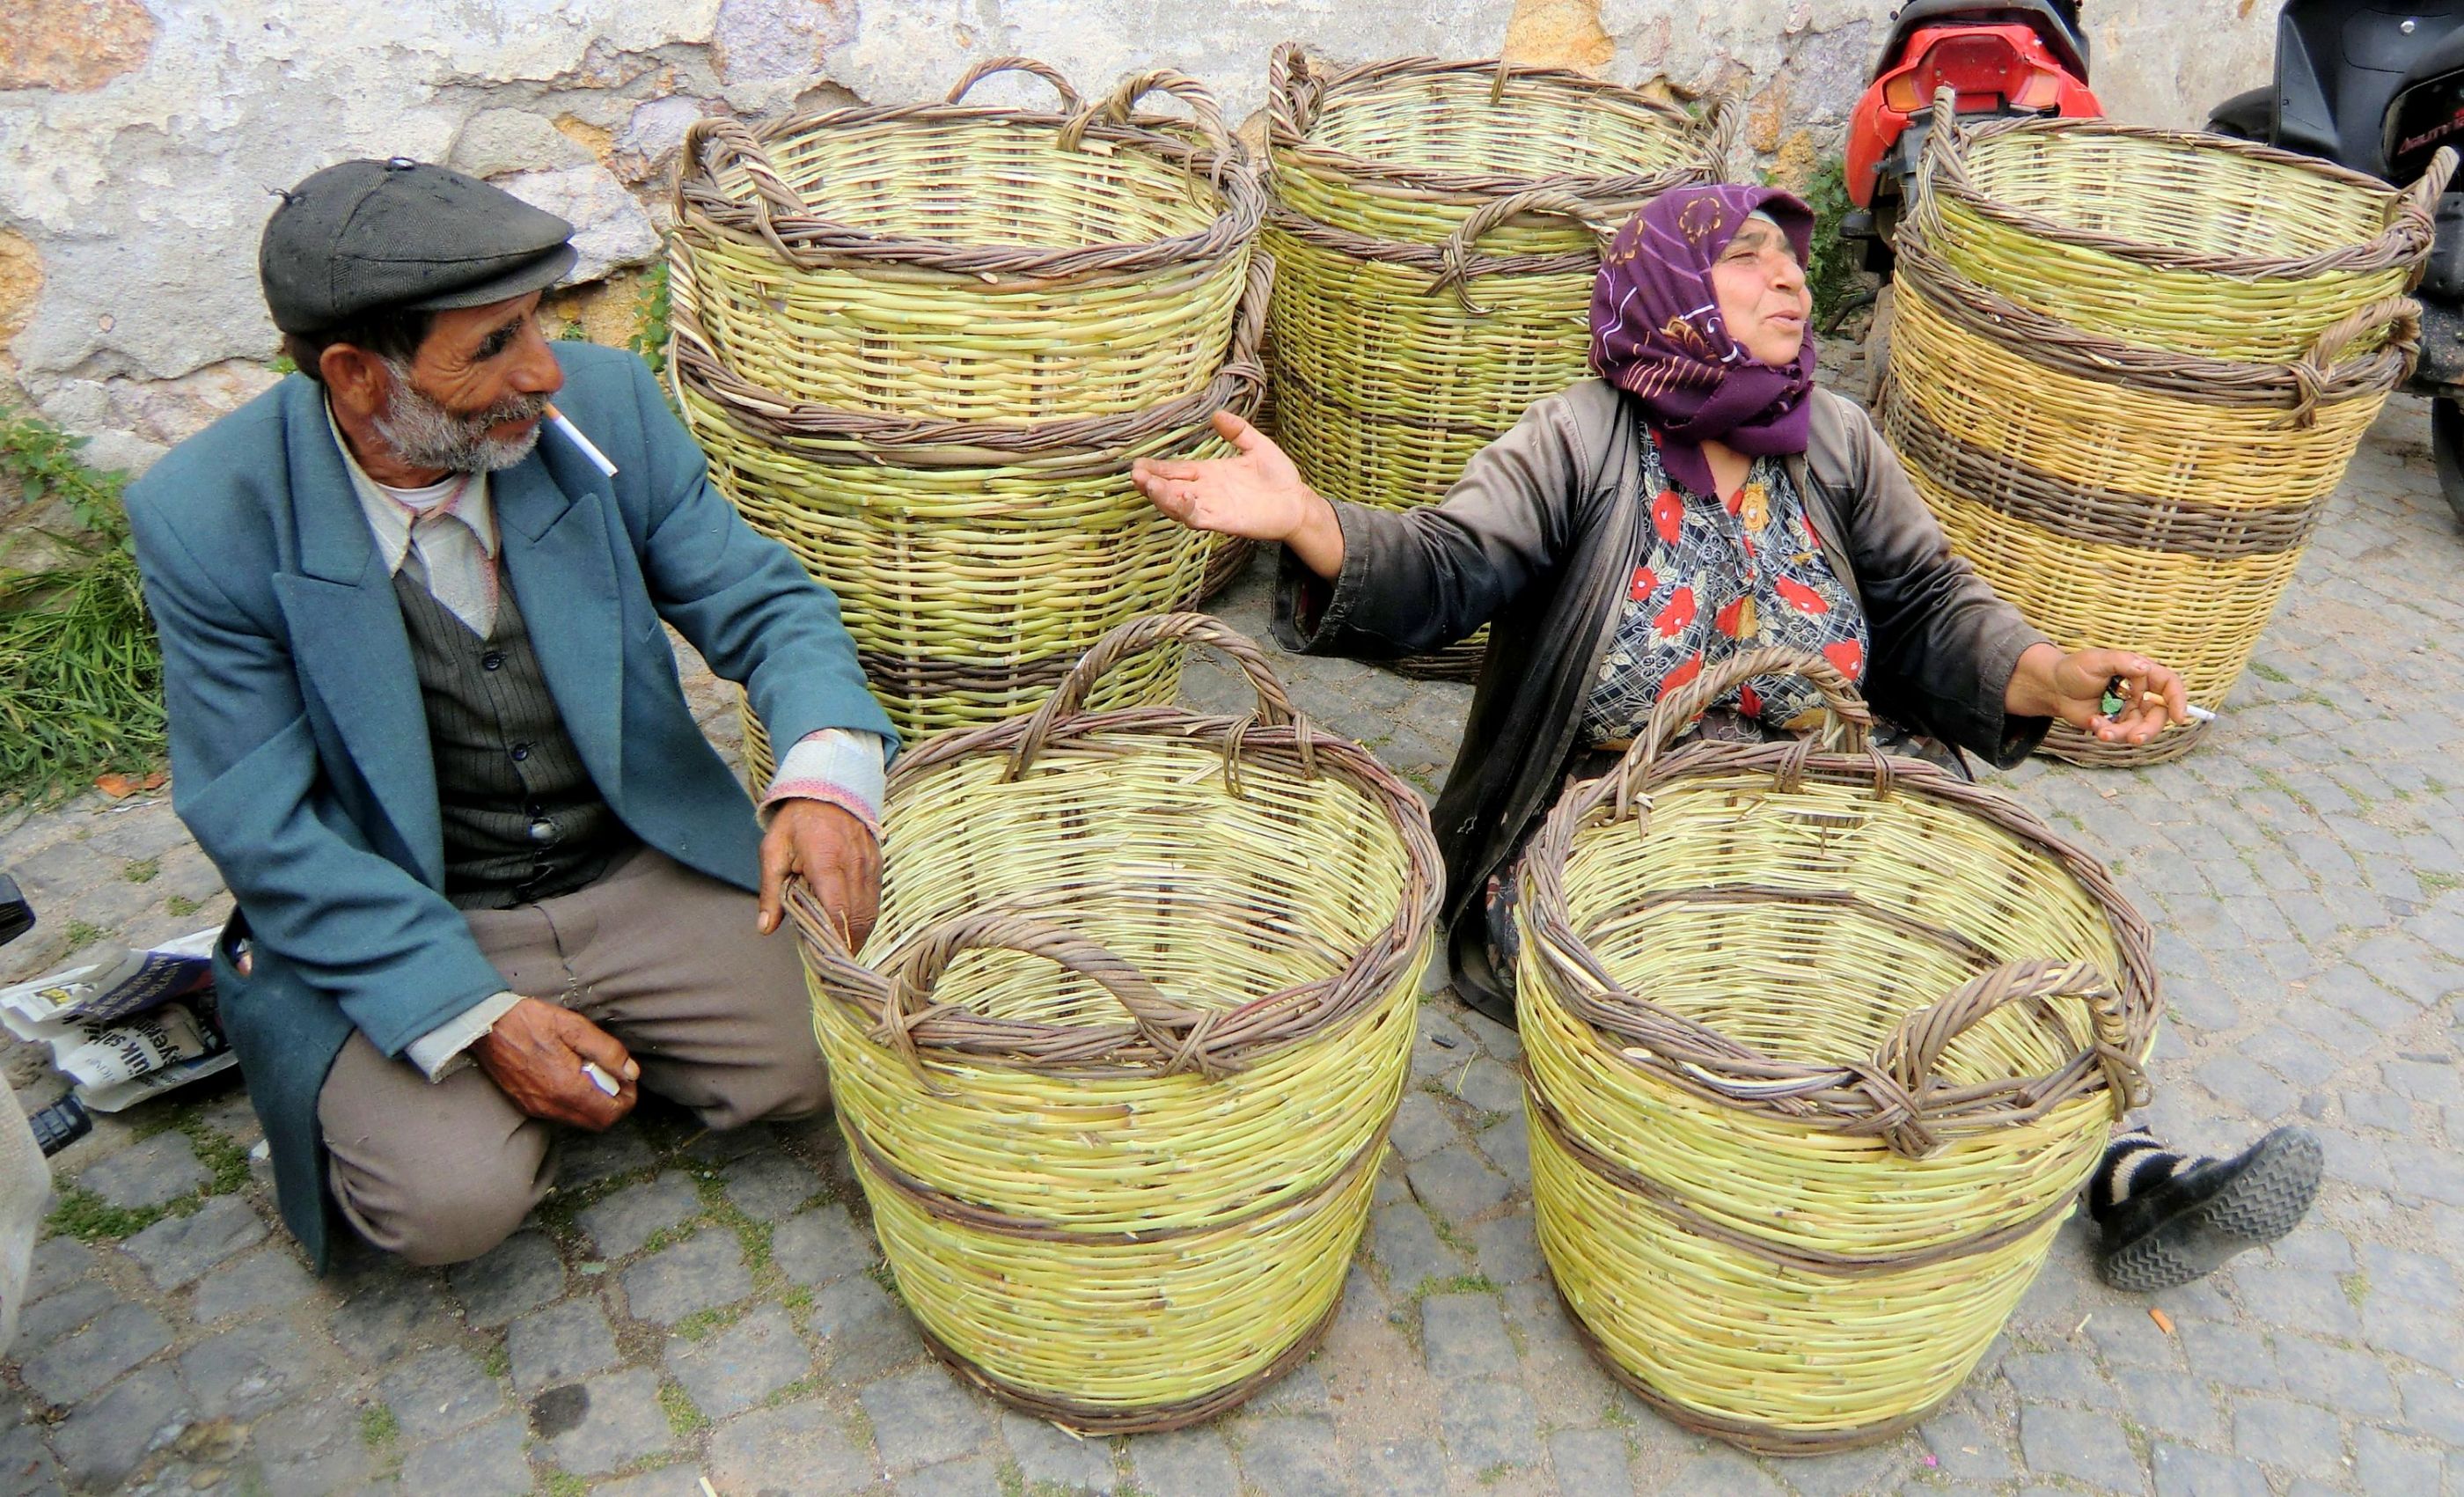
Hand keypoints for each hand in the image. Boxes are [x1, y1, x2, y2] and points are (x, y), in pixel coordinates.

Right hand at [471, 997, 638, 1129]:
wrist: (485, 1026)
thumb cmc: (529, 1021)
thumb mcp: (575, 1027)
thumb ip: (607, 1051)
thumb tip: (631, 1072)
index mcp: (568, 1088)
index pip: (611, 1113)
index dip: (627, 1098)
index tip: (625, 1078)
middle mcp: (552, 1105)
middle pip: (597, 1122)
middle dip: (613, 1103)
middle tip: (611, 1076)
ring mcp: (537, 1108)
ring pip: (578, 1119)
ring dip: (593, 1102)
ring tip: (588, 1071)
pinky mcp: (525, 1105)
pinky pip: (560, 1113)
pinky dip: (573, 1101)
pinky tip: (568, 1075)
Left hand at [757, 798, 878, 948]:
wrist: (830, 788)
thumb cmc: (797, 821)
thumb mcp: (774, 851)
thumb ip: (770, 891)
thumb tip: (765, 928)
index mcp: (826, 862)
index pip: (837, 910)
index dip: (833, 938)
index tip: (823, 958)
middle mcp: (854, 866)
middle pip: (857, 919)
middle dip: (845, 944)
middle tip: (829, 961)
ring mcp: (870, 866)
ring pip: (870, 913)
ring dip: (857, 935)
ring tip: (839, 949)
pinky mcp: (878, 866)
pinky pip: (875, 901)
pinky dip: (864, 919)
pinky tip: (850, 928)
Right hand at [1130, 412, 1346, 577]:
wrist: (1297, 502)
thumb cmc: (1279, 477)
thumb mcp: (1257, 446)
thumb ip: (1238, 431)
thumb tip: (1217, 415)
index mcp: (1209, 474)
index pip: (1176, 471)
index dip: (1157, 469)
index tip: (1138, 464)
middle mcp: (1206, 491)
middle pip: (1171, 489)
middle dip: (1151, 483)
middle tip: (1135, 475)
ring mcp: (1214, 507)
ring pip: (1179, 505)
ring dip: (1162, 497)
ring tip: (1149, 486)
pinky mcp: (1224, 521)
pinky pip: (1199, 518)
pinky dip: (1186, 510)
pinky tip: (1179, 498)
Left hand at [2007, 643, 2190, 744]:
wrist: (2053, 688)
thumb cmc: (2074, 668)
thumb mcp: (2095, 660)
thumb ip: (2120, 662)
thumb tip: (2144, 668)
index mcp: (2141, 672)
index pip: (2169, 685)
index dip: (2179, 700)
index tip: (2180, 718)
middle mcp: (2140, 692)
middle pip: (2158, 715)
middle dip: (2149, 730)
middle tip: (2134, 738)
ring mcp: (2129, 709)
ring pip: (2140, 729)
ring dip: (2123, 734)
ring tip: (2101, 732)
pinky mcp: (2116, 723)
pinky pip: (2121, 734)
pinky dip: (2108, 733)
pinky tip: (2093, 723)